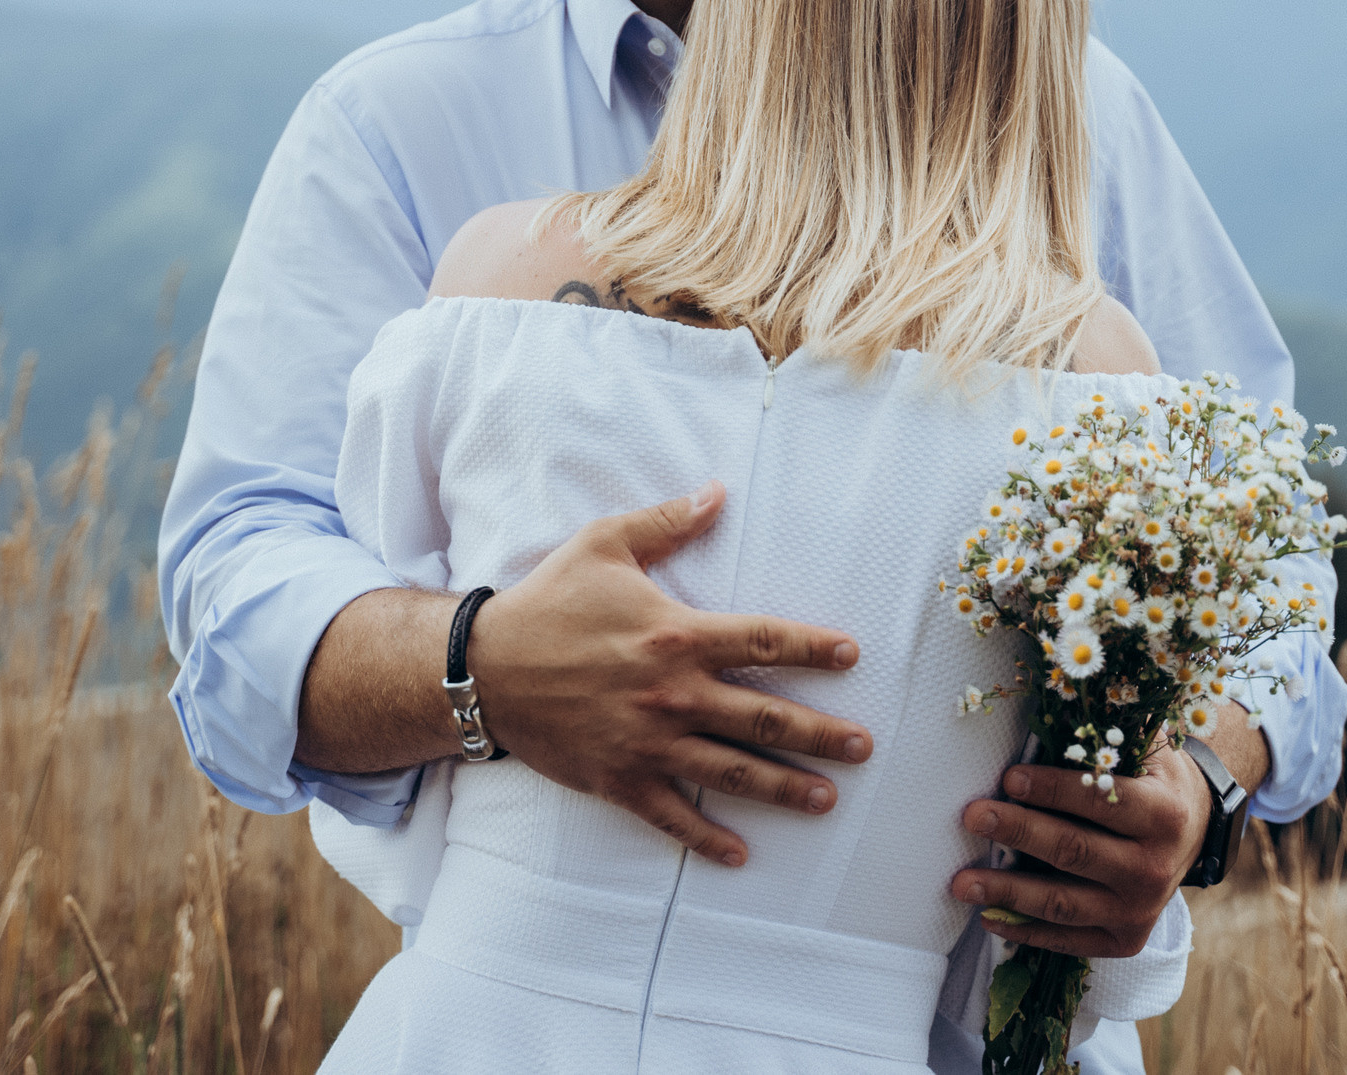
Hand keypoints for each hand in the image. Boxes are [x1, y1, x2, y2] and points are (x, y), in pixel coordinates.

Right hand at [465, 483, 870, 867]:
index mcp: (676, 635)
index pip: (763, 643)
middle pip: (764, 718)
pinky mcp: (619, 779)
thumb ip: (667, 521)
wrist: (482, 668)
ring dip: (784, 788)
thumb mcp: (604, 543)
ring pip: (731, 772)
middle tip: (864, 746)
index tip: (852, 656)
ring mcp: (648, 743)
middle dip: (821, 734)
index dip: (813, 648)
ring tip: (827, 799)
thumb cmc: (547, 602)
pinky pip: (672, 817)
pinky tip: (741, 854)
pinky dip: (707, 839)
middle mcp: (672, 694)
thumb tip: (718, 492)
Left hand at [948, 750, 1210, 958]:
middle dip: (1019, 832)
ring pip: (1063, 904)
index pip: (1099, 802)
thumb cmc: (1155, 781)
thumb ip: (1106, 736)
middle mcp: (1154, 868)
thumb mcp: (1147, 750)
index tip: (1008, 778)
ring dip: (1007, 892)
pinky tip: (988, 917)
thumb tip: (1050, 702)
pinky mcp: (1125, 940)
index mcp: (1162, 815)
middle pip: (1074, 851)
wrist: (1196, 834)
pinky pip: (1068, 940)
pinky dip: (1025, 931)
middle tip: (973, 816)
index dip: (1052, 790)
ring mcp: (1140, 910)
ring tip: (961, 882)